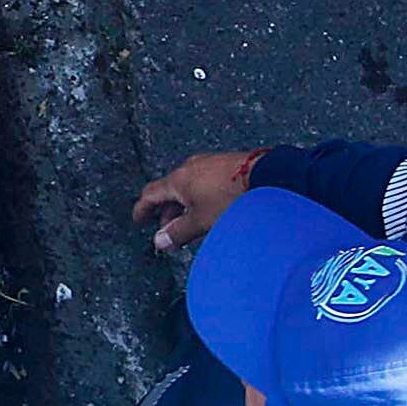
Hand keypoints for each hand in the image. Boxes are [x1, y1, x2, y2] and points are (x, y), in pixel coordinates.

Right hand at [133, 148, 261, 251]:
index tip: (139, 219)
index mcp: (177, 180)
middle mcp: (189, 168)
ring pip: (189, 187)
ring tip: (193, 225)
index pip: (150, 194)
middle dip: (168, 213)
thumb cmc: (231, 198)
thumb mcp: (201, 221)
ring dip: (185, 207)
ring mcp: (208, 164)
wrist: (266, 177)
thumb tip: (160, 241)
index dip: (143, 209)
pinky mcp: (225, 165)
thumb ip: (179, 232)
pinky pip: (204, 183)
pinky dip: (200, 198)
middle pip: (169, 191)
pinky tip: (212, 211)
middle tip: (170, 232)